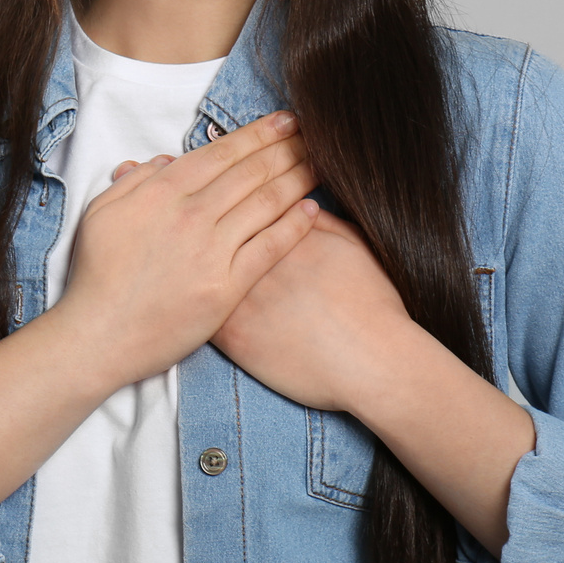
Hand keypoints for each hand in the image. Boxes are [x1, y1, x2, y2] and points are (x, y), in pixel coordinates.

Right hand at [46, 110, 320, 392]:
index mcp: (161, 192)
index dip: (258, 133)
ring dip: (297, 178)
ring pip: (265, 204)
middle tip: (315, 133)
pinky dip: (294, 227)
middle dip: (286, 148)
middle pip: (250, 172)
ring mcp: (210, 251)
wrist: (98, 335)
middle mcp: (191, 215)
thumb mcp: (101, 214)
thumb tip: (165, 161)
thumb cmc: (96, 277)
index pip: (220, 152)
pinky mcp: (226, 288)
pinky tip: (312, 210)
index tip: (283, 121)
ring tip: (320, 162)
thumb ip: (134, 182)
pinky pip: (268, 249)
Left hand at [210, 208, 419, 413]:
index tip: (230, 213)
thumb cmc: (372, 305)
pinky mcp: (233, 335)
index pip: (242, 204)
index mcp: (284, 235)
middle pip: (213, 232)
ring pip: (198, 270)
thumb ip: (320, 220)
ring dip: (190, 265)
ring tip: (189, 266)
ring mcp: (241, 297)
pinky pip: (198, 312)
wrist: (374, 361)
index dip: (231, 205)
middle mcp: (256, 260)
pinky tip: (195, 304)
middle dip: (202, 230)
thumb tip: (298, 202)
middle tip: (199, 237)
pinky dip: (193, 305)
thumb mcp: (354, 245)